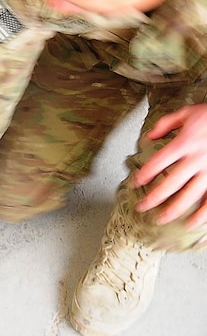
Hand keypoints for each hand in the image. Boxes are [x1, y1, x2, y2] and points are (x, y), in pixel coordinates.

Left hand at [133, 105, 206, 226]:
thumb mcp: (186, 113)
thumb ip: (165, 124)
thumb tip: (148, 136)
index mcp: (185, 142)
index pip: (159, 161)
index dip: (145, 174)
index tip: (134, 183)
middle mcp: (196, 159)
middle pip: (171, 183)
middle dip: (154, 197)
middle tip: (141, 207)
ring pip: (189, 196)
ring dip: (173, 210)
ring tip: (160, 219)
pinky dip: (201, 215)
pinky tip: (190, 223)